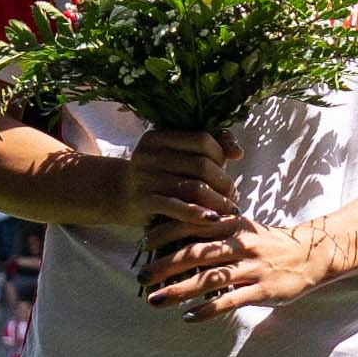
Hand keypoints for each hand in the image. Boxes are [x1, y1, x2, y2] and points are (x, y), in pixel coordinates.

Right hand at [113, 128, 242, 230]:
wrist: (119, 196)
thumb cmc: (159, 175)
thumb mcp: (178, 157)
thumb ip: (209, 148)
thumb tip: (238, 152)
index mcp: (159, 136)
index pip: (202, 139)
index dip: (221, 155)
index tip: (226, 170)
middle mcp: (149, 153)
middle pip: (201, 165)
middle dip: (224, 182)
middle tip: (233, 195)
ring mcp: (144, 177)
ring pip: (193, 187)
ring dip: (218, 201)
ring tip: (230, 210)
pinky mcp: (142, 201)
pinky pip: (176, 207)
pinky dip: (198, 214)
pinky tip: (213, 220)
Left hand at [142, 211, 339, 320]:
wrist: (312, 254)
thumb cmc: (270, 244)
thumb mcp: (244, 229)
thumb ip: (216, 231)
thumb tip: (178, 235)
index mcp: (233, 225)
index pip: (193, 225)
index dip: (166, 233)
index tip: (143, 244)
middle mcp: (241, 245)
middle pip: (195, 253)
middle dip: (164, 265)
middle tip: (140, 277)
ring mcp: (252, 268)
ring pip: (209, 278)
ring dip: (178, 290)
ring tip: (154, 300)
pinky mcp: (264, 290)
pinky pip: (231, 300)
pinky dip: (208, 309)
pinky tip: (188, 317)